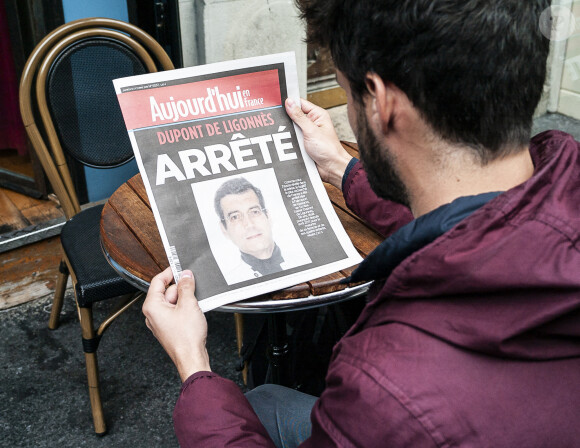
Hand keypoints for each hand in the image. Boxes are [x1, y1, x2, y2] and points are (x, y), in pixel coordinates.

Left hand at [143, 267, 210, 381]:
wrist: (191, 358)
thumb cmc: (186, 337)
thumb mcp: (189, 304)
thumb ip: (186, 286)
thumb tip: (185, 275)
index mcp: (152, 306)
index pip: (158, 281)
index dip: (170, 272)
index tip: (180, 268)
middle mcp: (153, 314)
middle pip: (166, 291)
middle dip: (180, 288)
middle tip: (193, 286)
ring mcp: (160, 322)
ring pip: (172, 301)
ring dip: (184, 299)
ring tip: (195, 304)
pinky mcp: (169, 327)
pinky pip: (175, 311)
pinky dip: (185, 308)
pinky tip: (194, 311)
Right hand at [285, 98, 352, 189]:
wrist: (331, 168)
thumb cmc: (329, 150)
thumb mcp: (311, 130)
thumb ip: (299, 116)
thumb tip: (290, 103)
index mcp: (317, 115)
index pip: (300, 104)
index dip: (290, 103)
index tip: (278, 104)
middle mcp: (312, 123)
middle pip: (294, 117)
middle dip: (287, 120)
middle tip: (280, 122)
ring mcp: (307, 134)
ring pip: (291, 130)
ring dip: (288, 133)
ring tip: (285, 135)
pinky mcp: (303, 144)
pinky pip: (292, 140)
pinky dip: (288, 142)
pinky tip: (285, 143)